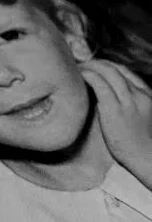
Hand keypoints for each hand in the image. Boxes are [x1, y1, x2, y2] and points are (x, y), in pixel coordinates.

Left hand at [83, 58, 151, 183]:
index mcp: (146, 95)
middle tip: (80, 65)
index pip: (125, 72)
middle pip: (116, 69)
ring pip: (108, 72)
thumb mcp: (135, 116)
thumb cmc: (137, 142)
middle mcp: (139, 95)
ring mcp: (128, 102)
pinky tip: (80, 75)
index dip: (107, 66)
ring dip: (90, 66)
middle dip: (96, 63)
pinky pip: (100, 85)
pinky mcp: (115, 110)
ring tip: (77, 68)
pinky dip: (89, 76)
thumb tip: (99, 96)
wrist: (146, 157)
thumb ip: (122, 104)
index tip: (93, 66)